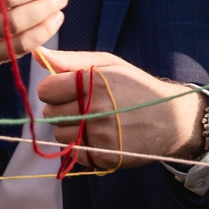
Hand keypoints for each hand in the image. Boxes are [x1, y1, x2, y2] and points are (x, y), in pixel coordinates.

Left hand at [32, 50, 205, 169]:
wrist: (171, 118)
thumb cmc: (135, 86)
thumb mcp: (108, 65)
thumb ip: (69, 60)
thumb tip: (36, 53)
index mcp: (94, 81)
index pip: (45, 90)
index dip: (55, 89)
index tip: (69, 89)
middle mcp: (96, 109)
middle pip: (50, 114)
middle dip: (63, 109)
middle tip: (87, 106)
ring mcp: (100, 135)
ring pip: (59, 136)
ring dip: (71, 129)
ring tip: (95, 121)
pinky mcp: (104, 156)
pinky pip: (73, 153)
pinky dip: (82, 146)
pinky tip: (101, 136)